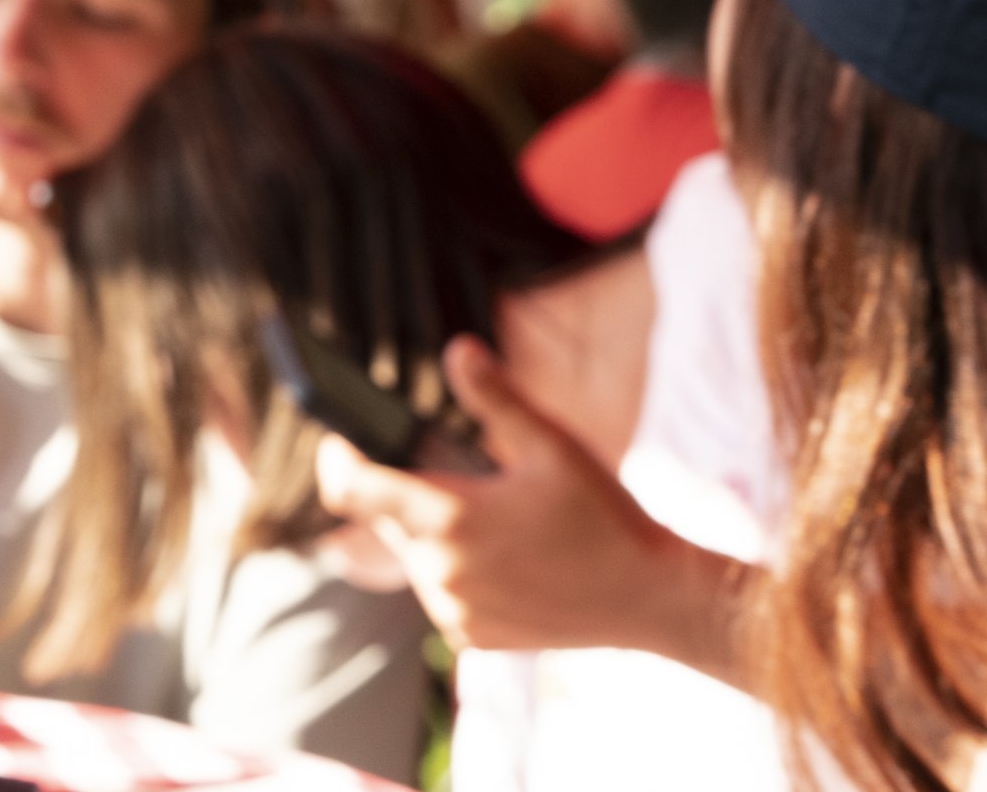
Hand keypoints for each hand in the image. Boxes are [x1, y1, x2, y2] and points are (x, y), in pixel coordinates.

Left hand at [315, 337, 734, 666]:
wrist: (650, 598)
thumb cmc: (603, 515)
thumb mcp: (551, 445)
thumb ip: (496, 398)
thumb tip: (458, 349)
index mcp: (449, 519)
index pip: (354, 489)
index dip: (336, 460)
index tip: (337, 440)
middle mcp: (439, 572)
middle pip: (387, 520)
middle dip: (407, 492)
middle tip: (464, 477)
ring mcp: (453, 611)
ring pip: (415, 558)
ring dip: (434, 535)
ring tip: (498, 521)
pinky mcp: (471, 638)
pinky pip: (441, 594)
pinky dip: (457, 572)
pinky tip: (505, 559)